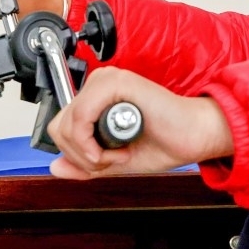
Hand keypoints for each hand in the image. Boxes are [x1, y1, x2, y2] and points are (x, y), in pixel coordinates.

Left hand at [48, 69, 233, 180]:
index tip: (102, 162)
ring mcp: (106, 81)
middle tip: (111, 160)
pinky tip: (119, 150)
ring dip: (90, 152)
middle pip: (59, 128)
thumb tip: (55, 167)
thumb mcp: (112, 162)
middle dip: (81, 156)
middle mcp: (97, 86)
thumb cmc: (162, 143)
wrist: (193, 139)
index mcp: (94, 100)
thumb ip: (83, 164)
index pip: (59, 128)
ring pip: (68, 125)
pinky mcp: (117, 83)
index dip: (76, 154)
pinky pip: (82, 116)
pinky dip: (94, 143)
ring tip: (119, 155)